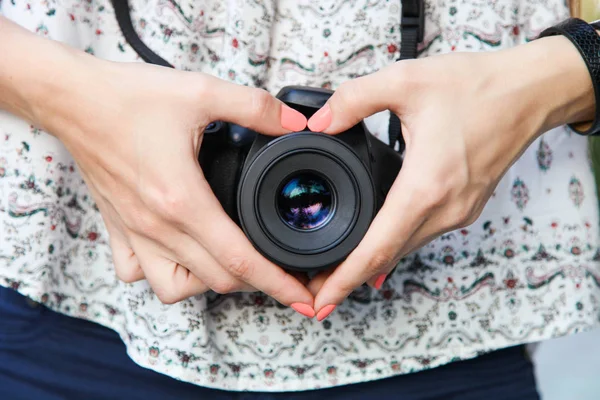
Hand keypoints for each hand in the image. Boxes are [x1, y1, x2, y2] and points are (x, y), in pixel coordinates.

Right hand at [25, 46, 314, 308]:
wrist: (72, 100)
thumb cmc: (128, 98)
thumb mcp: (202, 92)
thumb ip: (255, 107)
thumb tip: (294, 123)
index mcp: (183, 200)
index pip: (240, 260)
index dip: (278, 284)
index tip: (303, 298)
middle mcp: (157, 227)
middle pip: (218, 280)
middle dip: (258, 283)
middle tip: (282, 271)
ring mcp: (134, 233)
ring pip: (176, 287)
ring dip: (210, 282)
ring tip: (231, 261)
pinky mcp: (117, 229)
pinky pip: (139, 273)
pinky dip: (165, 273)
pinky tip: (181, 254)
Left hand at [304, 35, 594, 318]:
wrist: (531, 93)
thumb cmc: (478, 88)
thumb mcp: (406, 81)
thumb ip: (354, 100)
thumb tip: (320, 122)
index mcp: (426, 186)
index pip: (378, 248)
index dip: (344, 279)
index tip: (321, 301)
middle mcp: (444, 210)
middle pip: (387, 258)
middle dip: (348, 278)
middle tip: (313, 288)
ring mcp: (458, 213)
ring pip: (405, 249)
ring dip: (370, 262)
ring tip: (335, 268)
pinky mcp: (464, 207)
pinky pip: (421, 235)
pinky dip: (392, 245)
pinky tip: (375, 243)